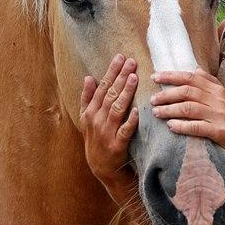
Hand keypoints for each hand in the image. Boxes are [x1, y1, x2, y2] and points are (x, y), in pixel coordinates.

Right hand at [79, 54, 139, 186]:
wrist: (101, 167)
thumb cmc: (96, 139)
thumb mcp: (86, 119)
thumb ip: (87, 98)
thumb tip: (88, 77)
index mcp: (90, 112)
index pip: (102, 87)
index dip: (111, 72)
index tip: (120, 57)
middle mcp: (97, 120)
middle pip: (110, 94)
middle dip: (120, 77)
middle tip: (131, 61)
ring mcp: (107, 133)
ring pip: (117, 108)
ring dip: (126, 92)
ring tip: (134, 77)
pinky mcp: (117, 145)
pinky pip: (125, 131)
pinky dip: (131, 120)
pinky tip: (138, 110)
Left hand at [150, 67, 224, 160]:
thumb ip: (211, 83)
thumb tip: (195, 69)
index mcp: (218, 89)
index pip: (191, 78)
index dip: (171, 76)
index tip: (155, 77)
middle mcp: (219, 99)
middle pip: (187, 92)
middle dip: (166, 94)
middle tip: (152, 99)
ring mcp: (220, 115)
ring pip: (189, 108)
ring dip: (169, 110)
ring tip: (156, 112)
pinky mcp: (219, 131)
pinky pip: (196, 127)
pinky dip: (181, 126)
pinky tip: (170, 126)